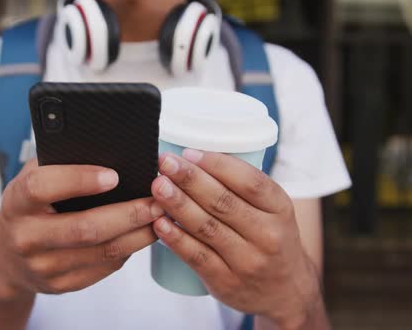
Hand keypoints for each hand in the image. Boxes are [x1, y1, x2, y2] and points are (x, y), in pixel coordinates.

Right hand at [0, 160, 162, 299]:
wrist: (6, 258)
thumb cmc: (29, 207)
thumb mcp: (31, 179)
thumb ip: (59, 164)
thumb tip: (109, 151)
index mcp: (17, 202)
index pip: (43, 188)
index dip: (79, 180)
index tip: (114, 175)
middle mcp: (26, 237)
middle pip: (84, 228)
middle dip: (128, 213)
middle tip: (157, 200)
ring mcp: (43, 266)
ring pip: (102, 251)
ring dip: (138, 234)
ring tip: (159, 216)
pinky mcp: (61, 285)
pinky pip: (104, 267)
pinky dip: (129, 249)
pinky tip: (141, 235)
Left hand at [151, 150, 322, 329]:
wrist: (287, 294)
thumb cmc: (270, 239)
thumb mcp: (273, 211)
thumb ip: (242, 188)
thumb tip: (193, 158)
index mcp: (280, 209)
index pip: (251, 182)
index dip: (218, 164)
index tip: (189, 152)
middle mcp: (267, 235)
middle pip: (224, 202)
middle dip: (190, 179)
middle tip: (165, 163)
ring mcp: (247, 261)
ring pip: (207, 228)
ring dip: (178, 204)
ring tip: (158, 186)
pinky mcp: (226, 282)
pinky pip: (197, 257)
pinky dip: (176, 238)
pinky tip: (159, 223)